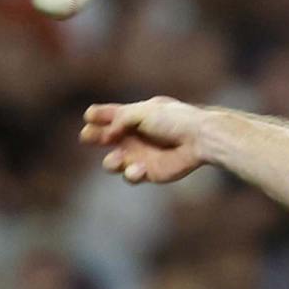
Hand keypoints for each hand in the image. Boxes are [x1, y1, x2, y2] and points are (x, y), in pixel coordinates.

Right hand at [79, 96, 210, 183]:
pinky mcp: (148, 172)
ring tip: (118, 160)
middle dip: (93, 137)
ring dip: (111, 162)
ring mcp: (139, 155)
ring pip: (112, 162)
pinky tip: (141, 169)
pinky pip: (130, 176)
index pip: (107, 115)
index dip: (95, 116)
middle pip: (102, 138)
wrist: (199, 139)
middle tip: (89, 137)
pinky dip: (132, 173)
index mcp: (132, 116)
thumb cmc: (174, 120)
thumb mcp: (143, 111)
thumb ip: (119, 119)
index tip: (91, 117)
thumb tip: (107, 135)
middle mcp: (133, 136)